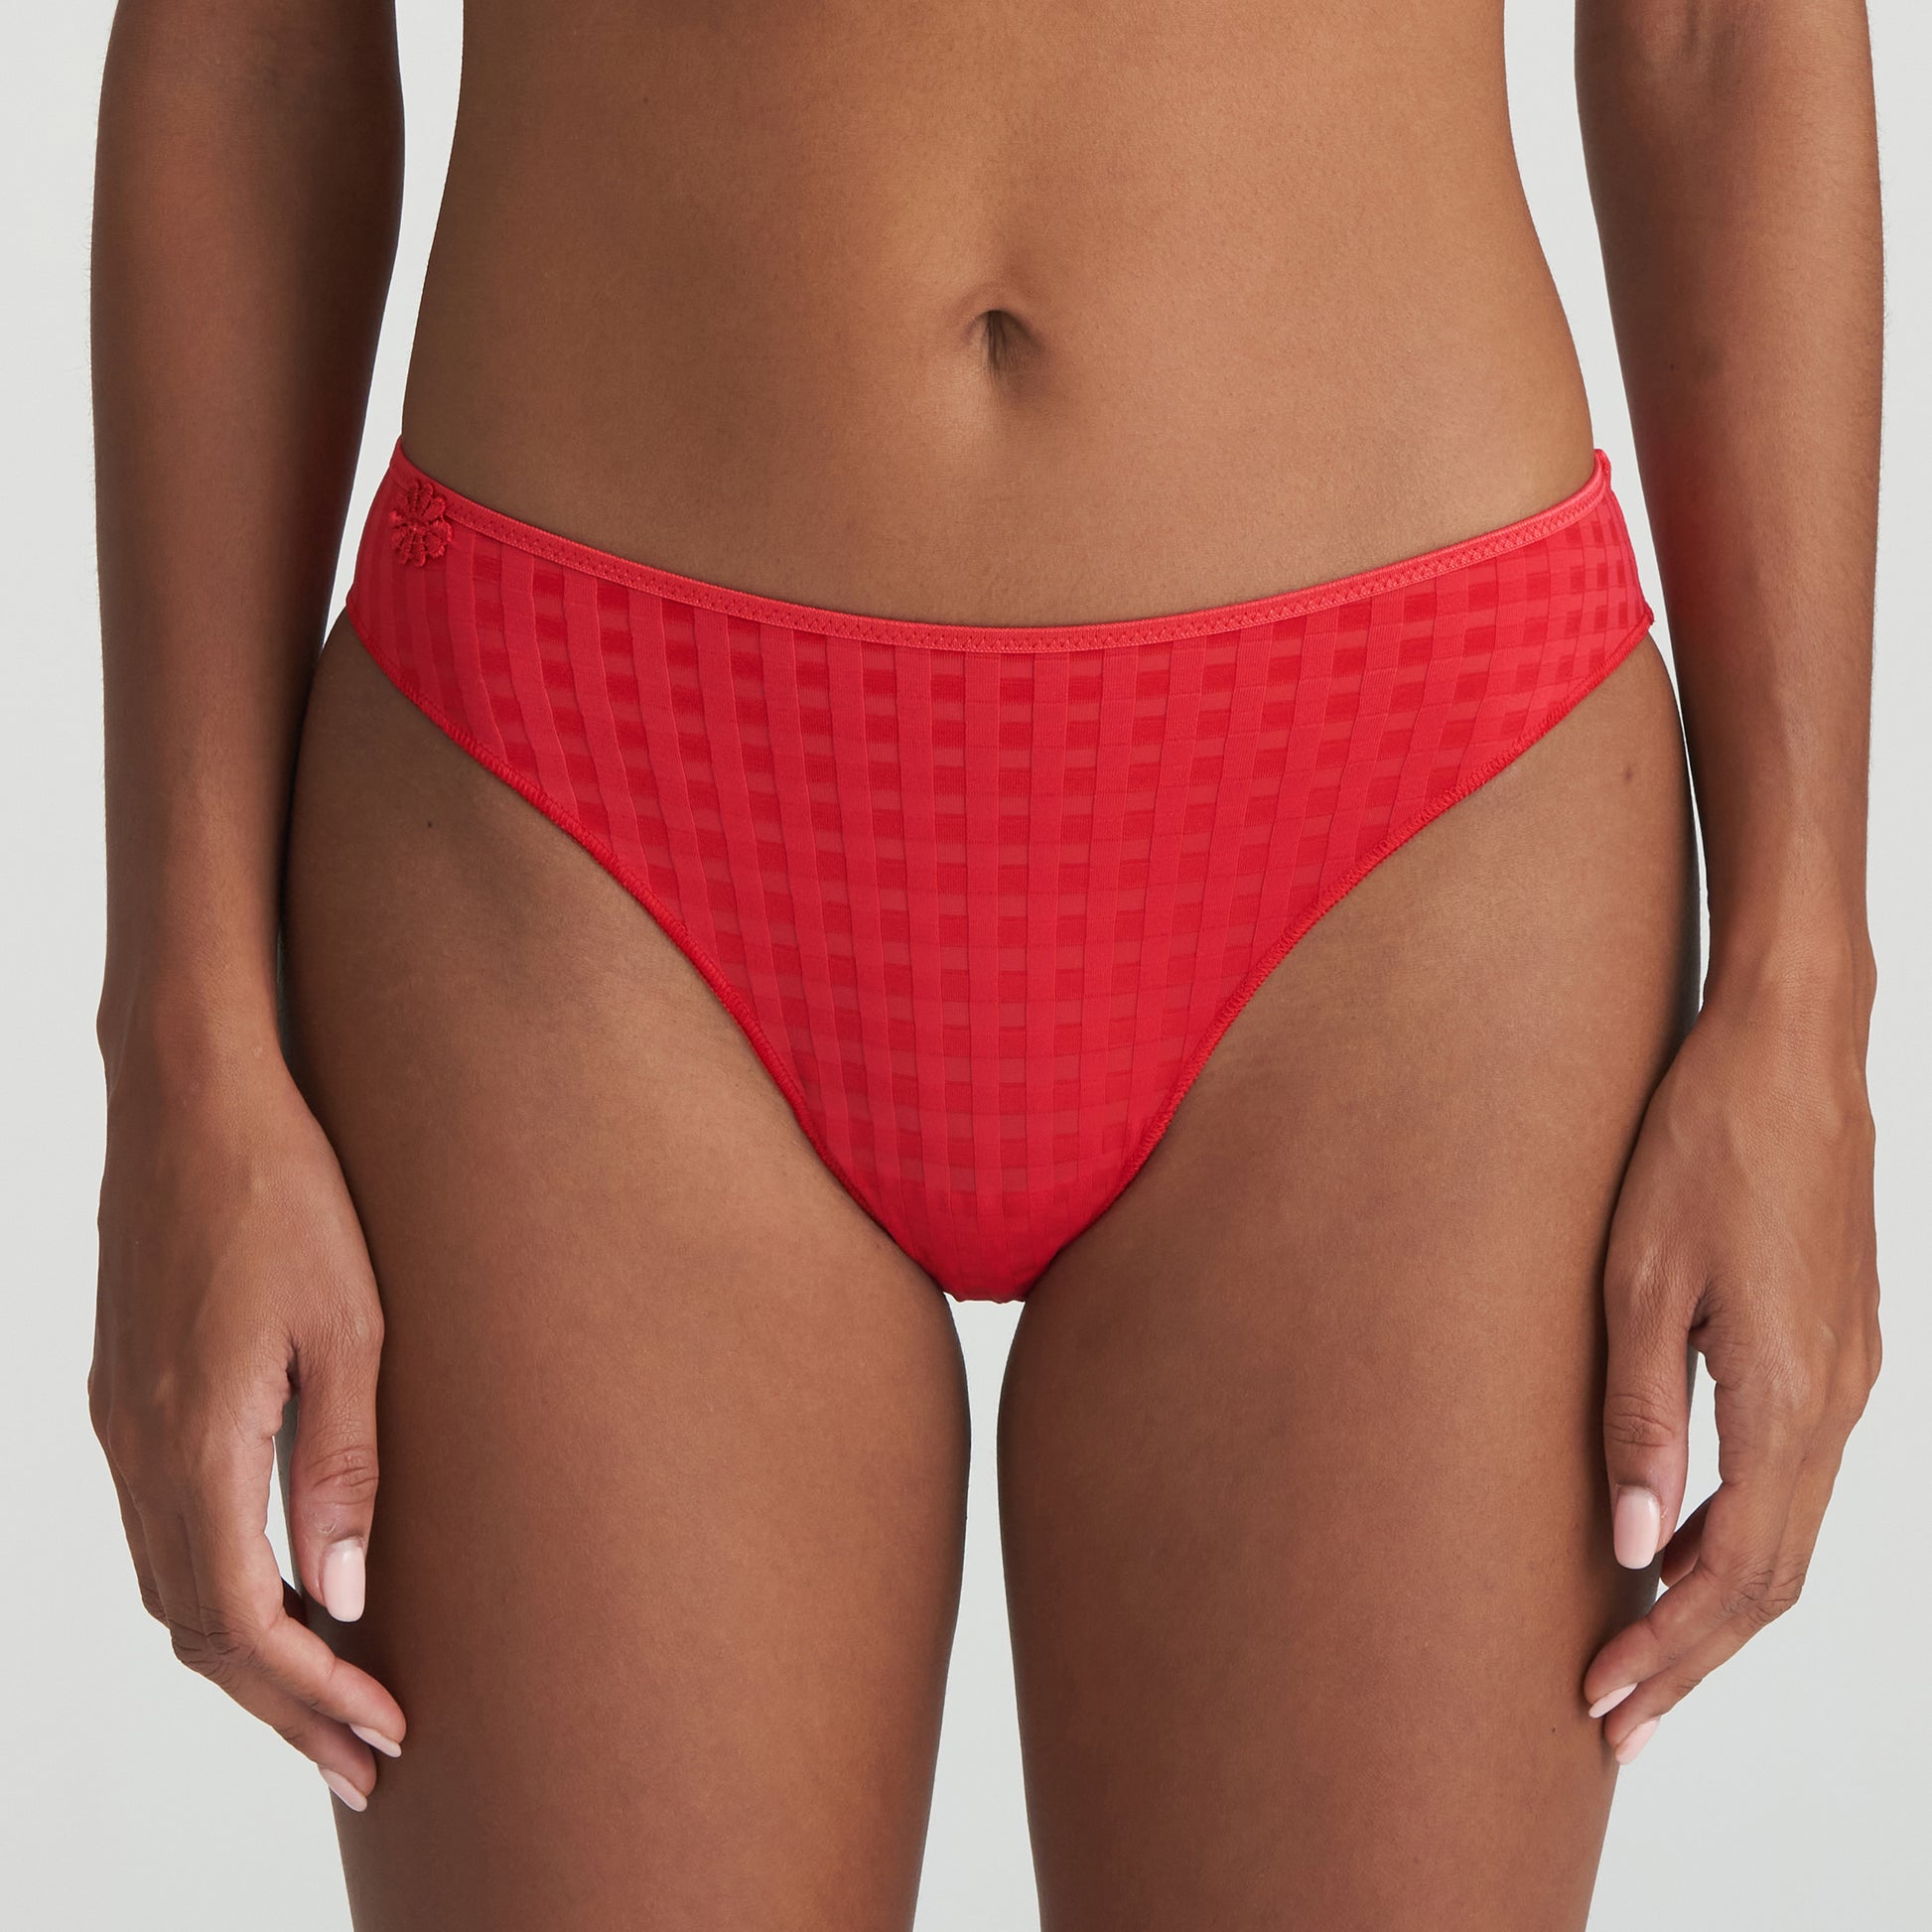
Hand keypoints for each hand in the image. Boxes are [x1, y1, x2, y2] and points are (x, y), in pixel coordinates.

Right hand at [90, 1026, 404, 1808]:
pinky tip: (277, 1590)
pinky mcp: (126, 1397)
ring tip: (329, 1700)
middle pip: (198, 1628)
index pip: (243, 1620)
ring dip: (247, 1656)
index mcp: (194, 1441)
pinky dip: (217, 1589)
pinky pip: (162, 1531)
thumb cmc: (285, 1195)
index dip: (312, 1692)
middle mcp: (138, 1451)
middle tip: (364, 1763)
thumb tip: (345, 1591)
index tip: (386, 1733)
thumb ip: (341, 1461)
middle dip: (282, 1706)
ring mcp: (120, 1426)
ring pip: (171, 1587)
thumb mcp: (347, 1323)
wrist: (190, 1101)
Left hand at [1581, 969, 1879, 1762]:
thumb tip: (1630, 1544)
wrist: (1789, 1053)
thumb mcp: (1640, 1279)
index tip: (1604, 1701)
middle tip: (1617, 1719)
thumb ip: (1639, 1416)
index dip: (1670, 1650)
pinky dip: (1737, 1532)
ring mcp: (1845, 1375)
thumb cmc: (1703, 1147)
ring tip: (1638, 1650)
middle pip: (1771, 1575)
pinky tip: (1679, 1538)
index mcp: (1788, 1397)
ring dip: (1714, 1600)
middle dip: (1692, 1654)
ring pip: (1788, 1531)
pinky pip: (1792, 1475)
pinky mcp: (1833, 1345)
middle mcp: (1835, 1403)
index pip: (1735, 1574)